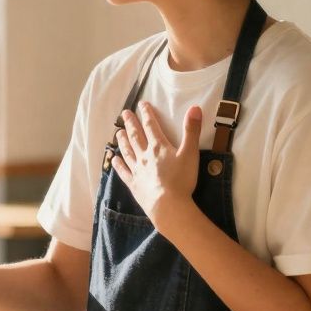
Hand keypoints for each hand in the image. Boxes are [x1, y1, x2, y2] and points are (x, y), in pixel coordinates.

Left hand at [111, 101, 200, 232]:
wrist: (168, 205)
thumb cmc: (181, 180)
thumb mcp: (190, 153)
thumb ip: (192, 130)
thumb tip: (195, 108)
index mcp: (158, 147)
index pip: (151, 126)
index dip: (147, 114)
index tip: (142, 104)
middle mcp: (144, 156)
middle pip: (135, 136)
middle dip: (130, 123)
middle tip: (124, 113)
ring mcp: (137, 170)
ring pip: (127, 152)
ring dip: (122, 141)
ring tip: (118, 132)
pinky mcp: (134, 184)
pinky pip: (124, 172)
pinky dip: (118, 164)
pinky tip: (114, 159)